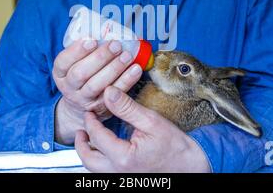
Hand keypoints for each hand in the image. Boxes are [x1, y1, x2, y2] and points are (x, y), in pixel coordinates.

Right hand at [53, 40, 142, 144]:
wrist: (81, 106)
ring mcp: (84, 99)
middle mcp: (69, 87)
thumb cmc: (82, 74)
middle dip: (99, 58)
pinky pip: (114, 94)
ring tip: (127, 55)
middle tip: (115, 44)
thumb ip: (85, 51)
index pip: (63, 62)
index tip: (92, 40)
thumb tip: (106, 29)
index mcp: (60, 73)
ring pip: (96, 85)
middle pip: (80, 74)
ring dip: (113, 69)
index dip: (76, 51)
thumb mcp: (75, 63)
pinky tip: (136, 69)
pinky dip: (126, 81)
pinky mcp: (100, 108)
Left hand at [75, 86, 211, 172]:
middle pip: (88, 159)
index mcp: (123, 157)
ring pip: (94, 170)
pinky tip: (104, 150)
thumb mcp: (151, 121)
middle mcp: (119, 172)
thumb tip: (109, 91)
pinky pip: (105, 173)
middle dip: (81, 143)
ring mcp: (122, 179)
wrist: (191, 166)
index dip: (90, 122)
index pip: (96, 137)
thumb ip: (127, 107)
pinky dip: (100, 161)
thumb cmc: (175, 147)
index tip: (90, 112)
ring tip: (89, 138)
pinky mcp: (127, 180)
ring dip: (89, 154)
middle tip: (82, 128)